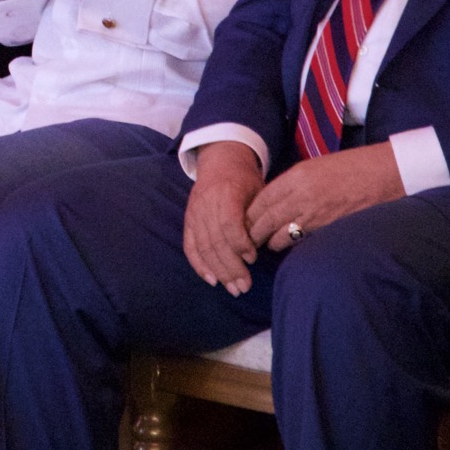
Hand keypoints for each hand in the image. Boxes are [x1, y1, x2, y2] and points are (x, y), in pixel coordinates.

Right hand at [183, 141, 265, 294]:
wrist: (220, 161)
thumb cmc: (245, 179)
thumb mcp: (258, 190)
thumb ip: (258, 215)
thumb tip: (262, 245)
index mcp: (226, 193)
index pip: (229, 224)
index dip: (240, 244)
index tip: (254, 258)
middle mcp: (206, 204)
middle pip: (215, 241)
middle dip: (231, 267)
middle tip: (245, 287)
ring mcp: (194, 213)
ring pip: (203, 247)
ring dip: (218, 271)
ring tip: (233, 288)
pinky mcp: (188, 221)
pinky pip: (190, 246)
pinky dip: (199, 265)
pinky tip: (212, 280)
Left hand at [244, 142, 403, 251]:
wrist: (385, 173)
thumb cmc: (352, 167)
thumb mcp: (315, 167)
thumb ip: (293, 183)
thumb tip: (274, 201)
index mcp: (296, 176)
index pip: (261, 200)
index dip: (248, 214)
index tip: (240, 223)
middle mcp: (301, 194)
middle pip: (265, 219)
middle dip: (252, 232)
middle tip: (244, 242)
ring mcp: (315, 213)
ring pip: (280, 234)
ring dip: (270, 242)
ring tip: (264, 247)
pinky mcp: (329, 228)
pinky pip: (302, 240)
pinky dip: (292, 245)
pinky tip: (288, 248)